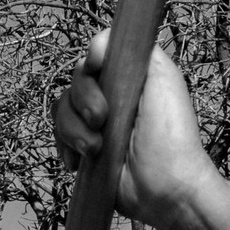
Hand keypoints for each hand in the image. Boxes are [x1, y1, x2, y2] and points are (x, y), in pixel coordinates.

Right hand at [51, 30, 229, 229]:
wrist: (166, 188)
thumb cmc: (171, 135)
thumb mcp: (164, 78)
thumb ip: (139, 50)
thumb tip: (102, 41)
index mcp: (130, 77)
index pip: (96, 55)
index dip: (92, 60)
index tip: (98, 66)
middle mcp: (111, 96)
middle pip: (75, 81)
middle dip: (84, 100)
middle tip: (102, 120)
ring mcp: (95, 124)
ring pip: (62, 109)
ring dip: (75, 130)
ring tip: (96, 150)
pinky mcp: (84, 149)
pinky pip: (58, 136)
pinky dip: (65, 147)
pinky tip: (81, 162)